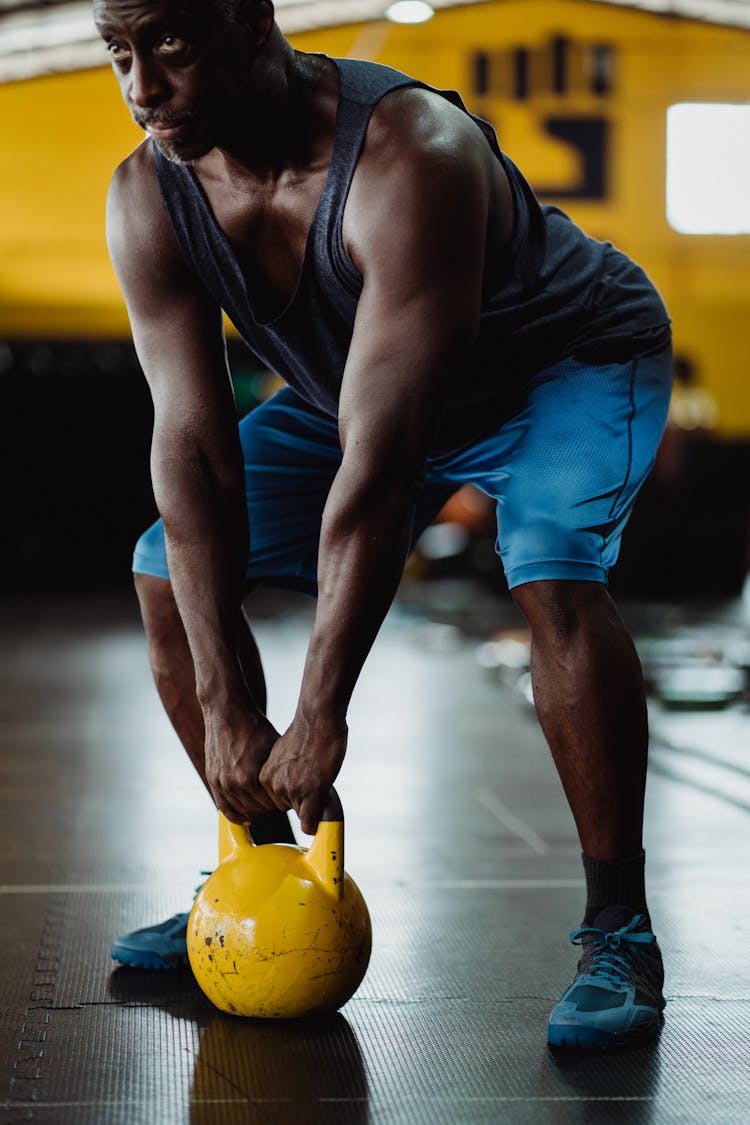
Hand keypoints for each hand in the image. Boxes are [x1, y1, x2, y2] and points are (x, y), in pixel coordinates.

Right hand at [203, 699, 280, 824]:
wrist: (227, 712)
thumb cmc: (255, 727)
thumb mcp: (275, 747)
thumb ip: (281, 770)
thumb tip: (298, 785)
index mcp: (251, 778)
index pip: (272, 804)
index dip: (283, 802)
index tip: (289, 799)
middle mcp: (234, 784)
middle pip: (258, 809)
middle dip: (270, 806)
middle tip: (279, 800)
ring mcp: (221, 783)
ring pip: (242, 808)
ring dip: (254, 808)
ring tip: (266, 803)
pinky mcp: (212, 779)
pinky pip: (223, 806)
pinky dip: (235, 814)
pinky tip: (246, 818)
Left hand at [260, 712, 347, 834]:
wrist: (318, 719)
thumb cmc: (305, 733)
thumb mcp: (283, 754)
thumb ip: (281, 771)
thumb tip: (287, 781)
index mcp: (266, 775)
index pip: (275, 798)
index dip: (290, 792)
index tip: (300, 783)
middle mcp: (275, 785)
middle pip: (286, 807)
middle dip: (299, 800)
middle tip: (312, 781)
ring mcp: (292, 790)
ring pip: (301, 813)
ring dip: (311, 806)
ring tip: (320, 781)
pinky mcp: (311, 793)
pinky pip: (310, 821)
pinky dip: (315, 824)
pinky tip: (321, 820)